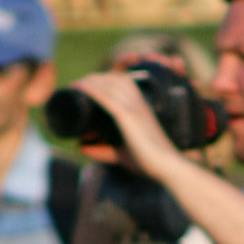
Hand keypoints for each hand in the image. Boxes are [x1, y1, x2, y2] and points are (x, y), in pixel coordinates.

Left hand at [68, 71, 184, 177]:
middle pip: (114, 79)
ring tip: (76, 84)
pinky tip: (80, 88)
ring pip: (109, 85)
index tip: (88, 83)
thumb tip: (81, 148)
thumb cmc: (149, 162)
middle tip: (78, 84)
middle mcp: (139, 103)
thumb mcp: (124, 153)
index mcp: (142, 107)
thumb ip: (104, 151)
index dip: (106, 79)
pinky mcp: (128, 118)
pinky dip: (92, 90)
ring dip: (90, 81)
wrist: (168, 166)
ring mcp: (134, 109)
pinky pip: (107, 98)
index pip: (124, 82)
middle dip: (95, 77)